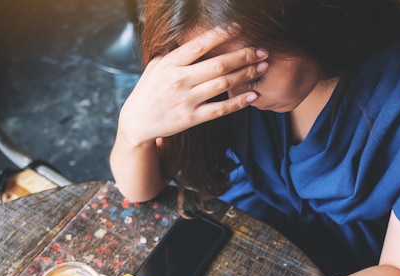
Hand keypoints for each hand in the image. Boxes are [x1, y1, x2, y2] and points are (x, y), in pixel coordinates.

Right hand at [118, 25, 268, 145]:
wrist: (137, 123)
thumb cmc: (148, 91)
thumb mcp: (155, 67)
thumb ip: (175, 54)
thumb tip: (193, 39)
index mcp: (171, 63)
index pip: (200, 44)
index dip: (222, 34)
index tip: (239, 28)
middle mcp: (180, 80)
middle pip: (219, 64)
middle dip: (244, 55)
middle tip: (262, 50)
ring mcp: (187, 100)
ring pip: (223, 84)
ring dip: (247, 74)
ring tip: (263, 67)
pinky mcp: (192, 118)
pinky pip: (220, 109)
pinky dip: (238, 102)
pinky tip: (252, 95)